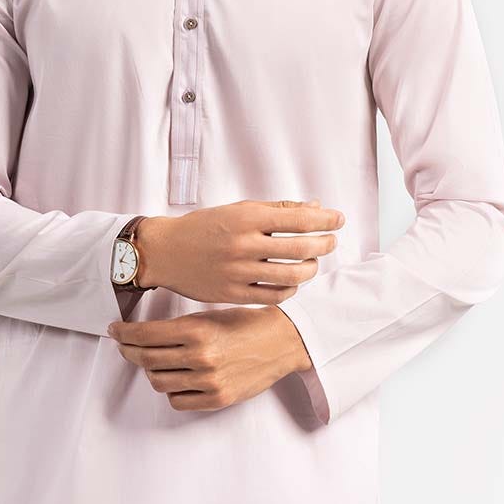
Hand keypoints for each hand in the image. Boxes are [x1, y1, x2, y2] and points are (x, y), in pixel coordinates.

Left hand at [106, 304, 311, 412]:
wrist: (283, 341)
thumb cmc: (246, 323)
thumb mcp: (210, 315)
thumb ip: (179, 327)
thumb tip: (143, 334)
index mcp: (197, 330)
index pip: (144, 335)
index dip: (123, 333)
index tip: (115, 331)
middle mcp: (200, 357)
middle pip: (146, 359)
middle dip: (129, 351)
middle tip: (125, 346)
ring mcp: (209, 381)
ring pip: (158, 382)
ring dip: (150, 371)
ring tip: (153, 362)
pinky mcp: (218, 399)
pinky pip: (178, 400)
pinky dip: (171, 390)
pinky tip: (176, 378)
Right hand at [134, 197, 343, 303]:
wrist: (165, 251)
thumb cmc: (204, 227)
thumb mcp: (239, 209)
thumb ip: (277, 209)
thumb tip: (316, 207)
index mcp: (246, 218)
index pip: (298, 219)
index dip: (326, 219)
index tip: (338, 219)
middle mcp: (243, 244)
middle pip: (301, 249)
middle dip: (324, 245)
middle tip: (331, 242)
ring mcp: (238, 272)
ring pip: (291, 276)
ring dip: (310, 269)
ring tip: (312, 263)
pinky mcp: (232, 294)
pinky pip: (273, 296)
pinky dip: (290, 290)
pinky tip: (292, 282)